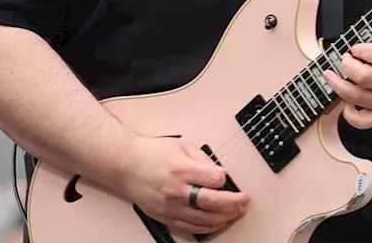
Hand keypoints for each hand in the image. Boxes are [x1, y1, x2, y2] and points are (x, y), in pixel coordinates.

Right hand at [114, 136, 250, 235]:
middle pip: (213, 202)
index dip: (225, 179)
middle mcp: (176, 190)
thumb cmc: (152, 153)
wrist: (126, 165)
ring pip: (204, 219)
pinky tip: (218, 223)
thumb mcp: (181, 145)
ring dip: (225, 217)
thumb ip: (203, 158)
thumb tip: (220, 172)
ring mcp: (170, 206)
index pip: (214, 179)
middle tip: (245, 200)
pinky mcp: (165, 217)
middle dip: (234, 202)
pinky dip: (208, 227)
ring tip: (237, 212)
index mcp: (181, 169)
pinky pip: (190, 227)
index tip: (228, 178)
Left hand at [323, 33, 371, 129]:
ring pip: (356, 97)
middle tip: (345, 59)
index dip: (359, 49)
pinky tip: (346, 101)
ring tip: (331, 75)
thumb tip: (364, 34)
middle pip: (362, 76)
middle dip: (346, 65)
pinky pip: (361, 121)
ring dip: (338, 85)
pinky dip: (348, 113)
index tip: (355, 48)